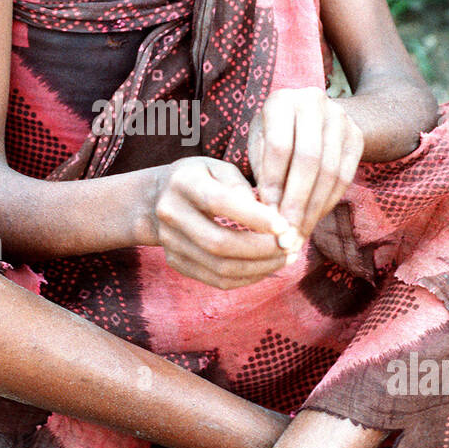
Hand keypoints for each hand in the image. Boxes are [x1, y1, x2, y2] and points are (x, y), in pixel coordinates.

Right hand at [148, 156, 303, 288]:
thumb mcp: (218, 167)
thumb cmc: (200, 179)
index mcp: (183, 182)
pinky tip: (267, 267)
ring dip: (259, 268)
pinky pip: (216, 280)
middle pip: (219, 243)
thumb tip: (267, 215)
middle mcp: (171, 213)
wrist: (156, 198)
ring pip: (219, 267)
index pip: (219, 202)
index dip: (254, 217)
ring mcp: (170, 242)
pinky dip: (247, 279)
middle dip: (262, 249)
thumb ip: (240, 185)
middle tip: (291, 246)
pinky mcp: (175, 262)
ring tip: (286, 258)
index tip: (285, 225)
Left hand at [248, 87, 363, 245]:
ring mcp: (340, 118)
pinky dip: (328, 202)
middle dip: (297, 202)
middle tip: (286, 233)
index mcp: (281, 100)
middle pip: (309, 160)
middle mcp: (313, 102)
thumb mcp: (258, 144)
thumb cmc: (274, 135)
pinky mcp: (356, 136)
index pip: (280, 147)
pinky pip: (345, 176)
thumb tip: (267, 214)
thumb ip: (261, 172)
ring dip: (314, 208)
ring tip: (298, 234)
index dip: (274, 184)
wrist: (311, 114)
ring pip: (330, 171)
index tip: (267, 215)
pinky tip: (313, 220)